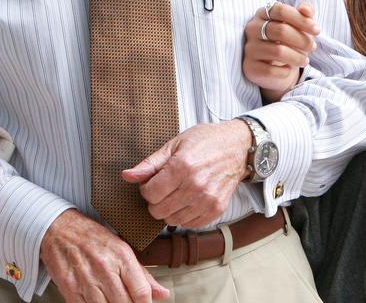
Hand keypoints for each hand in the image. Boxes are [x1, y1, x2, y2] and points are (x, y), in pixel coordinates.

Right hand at [40, 209, 169, 302]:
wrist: (57, 228)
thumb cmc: (91, 237)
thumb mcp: (121, 248)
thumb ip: (142, 274)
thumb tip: (162, 294)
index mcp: (121, 256)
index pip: (141, 293)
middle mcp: (105, 268)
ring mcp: (86, 280)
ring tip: (112, 302)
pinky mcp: (70, 288)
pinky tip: (99, 302)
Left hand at [121, 121, 251, 228]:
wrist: (238, 147)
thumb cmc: (205, 141)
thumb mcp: (174, 144)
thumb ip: (150, 163)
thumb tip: (127, 176)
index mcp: (182, 167)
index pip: (150, 193)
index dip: (146, 188)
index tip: (152, 182)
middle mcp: (195, 186)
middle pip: (159, 210)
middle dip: (155, 201)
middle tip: (162, 189)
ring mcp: (207, 200)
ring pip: (173, 220)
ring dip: (169, 210)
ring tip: (175, 194)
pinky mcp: (216, 210)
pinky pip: (190, 224)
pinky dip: (184, 216)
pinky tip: (186, 202)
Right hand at [244, 1, 319, 101]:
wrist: (274, 68)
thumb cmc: (288, 41)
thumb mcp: (299, 25)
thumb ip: (304, 13)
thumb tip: (306, 10)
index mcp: (263, 14)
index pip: (281, 10)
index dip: (301, 20)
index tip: (316, 30)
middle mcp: (252, 29)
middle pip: (280, 30)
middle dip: (302, 40)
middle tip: (312, 47)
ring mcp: (249, 48)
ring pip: (278, 51)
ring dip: (297, 57)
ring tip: (305, 61)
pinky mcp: (249, 67)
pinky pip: (271, 70)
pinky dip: (285, 71)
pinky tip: (288, 69)